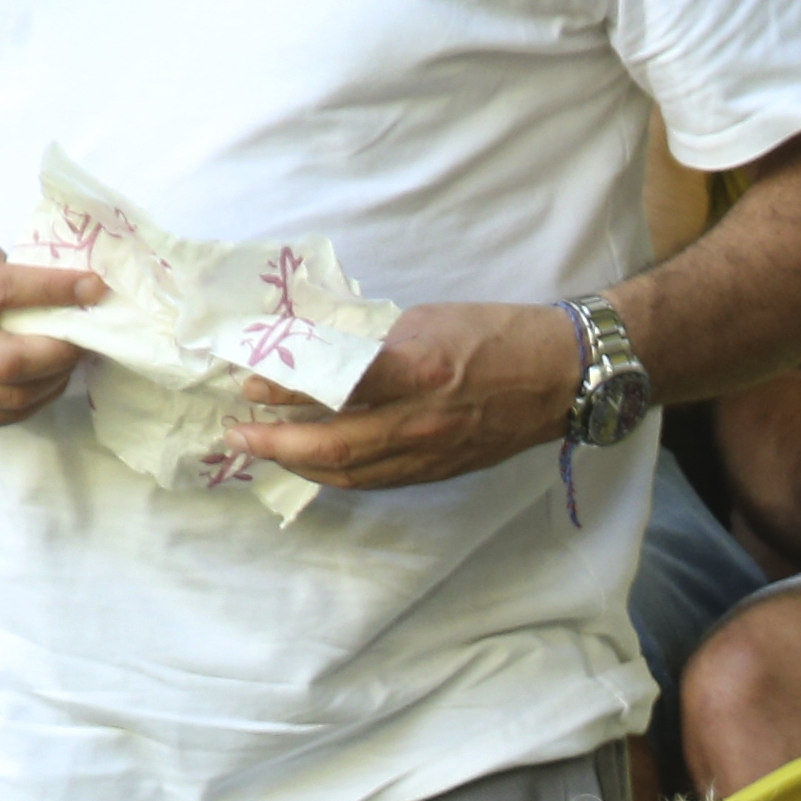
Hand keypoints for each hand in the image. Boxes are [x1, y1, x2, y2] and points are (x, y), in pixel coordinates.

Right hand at [0, 238, 103, 430]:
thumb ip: (8, 268)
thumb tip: (66, 288)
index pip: (2, 292)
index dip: (53, 291)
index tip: (93, 288)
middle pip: (10, 361)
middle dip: (60, 352)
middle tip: (85, 339)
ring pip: (11, 396)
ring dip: (53, 380)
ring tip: (68, 359)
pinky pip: (1, 416)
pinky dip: (34, 399)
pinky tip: (45, 381)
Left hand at [233, 301, 585, 491]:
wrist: (562, 376)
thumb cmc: (496, 334)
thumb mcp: (425, 320)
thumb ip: (370, 342)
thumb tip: (313, 351)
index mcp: (416, 371)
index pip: (334, 386)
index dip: (285, 389)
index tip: (249, 384)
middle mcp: (421, 422)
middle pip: (334, 449)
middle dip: (277, 446)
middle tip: (238, 435)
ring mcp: (432, 454)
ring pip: (352, 474)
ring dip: (302, 467)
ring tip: (269, 451)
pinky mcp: (442, 471)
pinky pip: (378, 479)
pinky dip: (340, 473)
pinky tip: (318, 462)